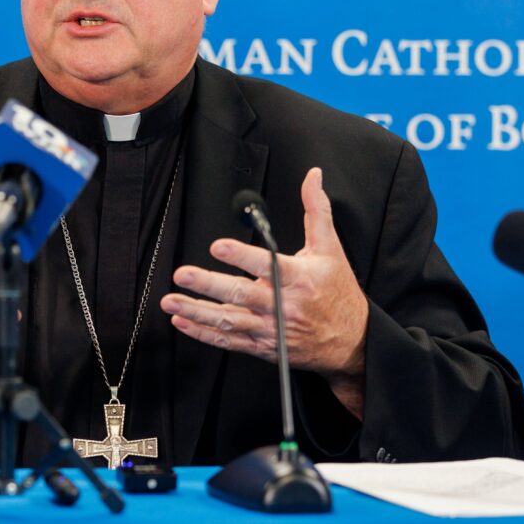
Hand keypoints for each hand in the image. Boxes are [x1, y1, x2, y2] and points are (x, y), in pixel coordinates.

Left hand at [160, 168, 367, 417]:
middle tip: (182, 274)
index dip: (241, 256)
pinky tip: (181, 321)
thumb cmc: (338, 292)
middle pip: (240, 294)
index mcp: (298, 279)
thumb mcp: (330, 248)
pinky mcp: (263, 346)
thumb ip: (316, 210)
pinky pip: (229, 341)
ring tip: (170, 300)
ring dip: (197, 312)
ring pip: (229, 321)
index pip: (267, 265)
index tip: (218, 246)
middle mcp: (282, 306)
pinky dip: (204, 334)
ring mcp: (271, 329)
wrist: (352, 342)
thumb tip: (312, 176)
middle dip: (208, 285)